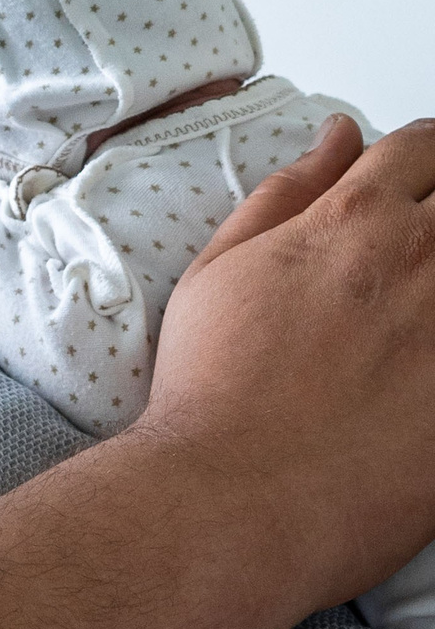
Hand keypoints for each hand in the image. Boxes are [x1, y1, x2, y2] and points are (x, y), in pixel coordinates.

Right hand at [145, 114, 434, 611]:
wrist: (237, 492)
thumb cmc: (216, 384)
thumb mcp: (223, 268)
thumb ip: (288, 191)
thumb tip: (337, 136)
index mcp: (358, 219)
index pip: (423, 149)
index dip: (420, 160)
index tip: (412, 183)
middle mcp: (424, 261)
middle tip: (408, 264)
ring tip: (409, 316)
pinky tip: (420, 368)